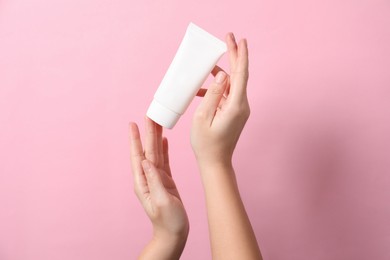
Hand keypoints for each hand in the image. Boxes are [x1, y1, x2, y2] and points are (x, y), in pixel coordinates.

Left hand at [129, 117, 188, 258]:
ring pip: (156, 153)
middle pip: (147, 150)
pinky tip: (164, 139)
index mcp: (143, 182)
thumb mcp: (161, 201)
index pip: (138, 156)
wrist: (174, 233)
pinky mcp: (165, 180)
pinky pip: (164, 160)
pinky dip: (164, 149)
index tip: (133, 124)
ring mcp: (156, 178)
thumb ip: (154, 181)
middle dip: (148, 133)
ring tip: (157, 122)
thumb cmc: (168, 221)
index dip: (136, 139)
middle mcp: (148, 177)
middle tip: (149, 115)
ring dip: (156, 137)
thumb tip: (146, 161)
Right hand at [191, 33, 249, 166]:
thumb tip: (222, 76)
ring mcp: (239, 109)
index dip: (240, 55)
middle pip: (239, 75)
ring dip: (220, 74)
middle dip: (234, 55)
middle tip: (228, 38)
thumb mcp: (202, 118)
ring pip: (232, 84)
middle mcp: (242, 106)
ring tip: (206, 67)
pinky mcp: (235, 113)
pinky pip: (227, 95)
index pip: (241, 74)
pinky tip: (201, 91)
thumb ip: (213, 95)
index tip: (239, 40)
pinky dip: (216, 89)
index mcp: (236, 106)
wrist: (215, 163)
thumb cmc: (206, 144)